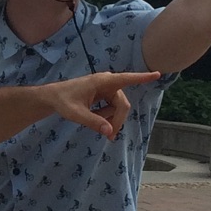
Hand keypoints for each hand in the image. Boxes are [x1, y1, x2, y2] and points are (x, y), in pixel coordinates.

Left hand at [44, 69, 162, 137]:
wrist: (53, 98)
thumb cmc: (63, 101)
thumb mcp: (76, 114)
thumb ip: (93, 122)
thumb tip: (110, 132)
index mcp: (102, 82)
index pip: (126, 79)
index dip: (142, 78)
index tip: (157, 74)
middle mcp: (107, 83)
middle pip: (122, 104)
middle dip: (118, 120)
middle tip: (110, 137)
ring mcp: (106, 89)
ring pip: (118, 107)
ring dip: (110, 118)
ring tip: (95, 123)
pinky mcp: (104, 95)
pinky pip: (113, 107)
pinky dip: (107, 116)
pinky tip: (95, 118)